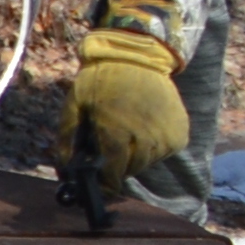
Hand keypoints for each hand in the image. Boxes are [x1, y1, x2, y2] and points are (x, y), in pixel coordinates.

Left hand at [61, 25, 189, 199]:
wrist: (137, 56)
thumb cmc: (100, 81)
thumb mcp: (74, 107)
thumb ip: (67, 141)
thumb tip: (64, 173)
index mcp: (117, 131)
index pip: (113, 174)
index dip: (104, 185)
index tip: (99, 188)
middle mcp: (146, 137)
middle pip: (130, 169)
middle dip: (116, 166)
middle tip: (107, 150)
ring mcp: (167, 136)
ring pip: (147, 162)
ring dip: (134, 156)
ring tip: (125, 133)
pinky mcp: (180, 133)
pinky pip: (163, 152)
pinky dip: (151, 147)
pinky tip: (143, 128)